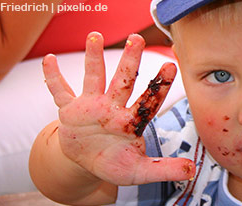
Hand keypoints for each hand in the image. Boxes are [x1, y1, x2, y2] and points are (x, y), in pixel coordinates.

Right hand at [43, 32, 194, 185]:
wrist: (86, 164)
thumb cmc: (115, 163)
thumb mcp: (139, 171)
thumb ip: (164, 169)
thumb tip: (191, 170)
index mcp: (131, 121)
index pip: (148, 100)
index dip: (159, 85)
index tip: (171, 66)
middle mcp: (113, 108)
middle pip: (124, 80)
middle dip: (130, 60)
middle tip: (137, 38)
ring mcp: (91, 107)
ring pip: (94, 78)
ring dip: (93, 58)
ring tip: (94, 37)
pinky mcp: (70, 111)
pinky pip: (60, 92)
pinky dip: (53, 78)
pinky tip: (49, 59)